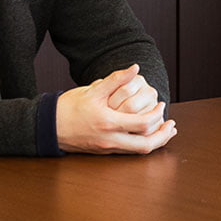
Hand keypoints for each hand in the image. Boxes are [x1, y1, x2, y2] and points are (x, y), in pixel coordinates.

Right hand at [56, 64, 176, 153]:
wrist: (48, 127)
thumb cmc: (68, 107)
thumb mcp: (93, 90)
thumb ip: (116, 80)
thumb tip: (135, 68)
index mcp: (108, 123)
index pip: (142, 124)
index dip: (157, 115)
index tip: (161, 105)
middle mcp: (110, 140)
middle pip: (146, 145)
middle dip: (163, 135)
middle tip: (172, 125)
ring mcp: (107, 148)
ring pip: (138, 151)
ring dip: (155, 142)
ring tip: (166, 132)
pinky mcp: (104, 152)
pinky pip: (129, 151)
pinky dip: (142, 144)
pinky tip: (147, 135)